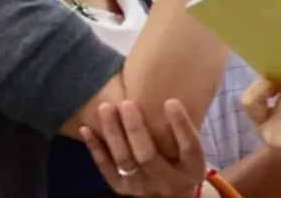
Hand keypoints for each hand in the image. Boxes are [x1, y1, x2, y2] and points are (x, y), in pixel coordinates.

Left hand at [81, 99, 206, 197]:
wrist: (173, 193)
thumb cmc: (184, 159)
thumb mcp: (192, 149)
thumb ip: (183, 128)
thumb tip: (170, 92)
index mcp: (193, 169)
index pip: (189, 147)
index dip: (180, 125)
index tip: (170, 101)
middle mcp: (169, 182)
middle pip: (149, 156)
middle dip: (135, 129)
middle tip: (126, 103)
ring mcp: (144, 188)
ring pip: (125, 161)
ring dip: (113, 134)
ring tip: (107, 108)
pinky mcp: (124, 189)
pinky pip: (107, 169)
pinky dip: (96, 149)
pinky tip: (87, 128)